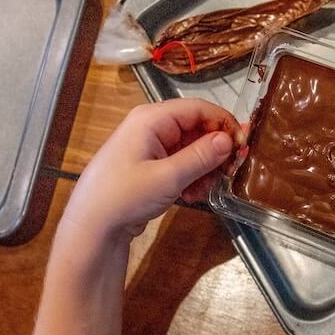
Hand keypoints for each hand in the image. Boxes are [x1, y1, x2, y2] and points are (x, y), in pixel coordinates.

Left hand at [63, 99, 242, 242]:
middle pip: (196, 128)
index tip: (242, 146)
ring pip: (191, 149)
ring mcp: (150, 147)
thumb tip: (228, 140)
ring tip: (204, 190)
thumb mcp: (167, 177)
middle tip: (230, 172)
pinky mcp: (150, 167)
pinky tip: (192, 196)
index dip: (224, 124)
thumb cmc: (124, 195)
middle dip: (215, 151)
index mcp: (152, 119)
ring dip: (204, 168)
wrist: (92, 225)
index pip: (198, 109)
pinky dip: (191, 178)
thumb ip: (200, 157)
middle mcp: (152, 127)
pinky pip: (180, 164)